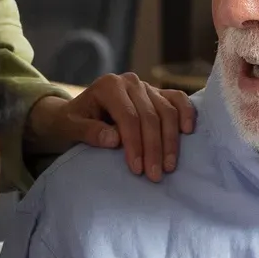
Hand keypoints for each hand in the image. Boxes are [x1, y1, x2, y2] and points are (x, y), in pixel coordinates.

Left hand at [25, 73, 196, 180]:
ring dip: (171, 140)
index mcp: (108, 86)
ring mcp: (147, 86)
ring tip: (169, 166)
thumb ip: (89, 132)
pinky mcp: (158, 93)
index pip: (128, 117)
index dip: (135, 144)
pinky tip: (187, 131)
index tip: (138, 169)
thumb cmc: (73, 121)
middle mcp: (130, 82)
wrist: (77, 113)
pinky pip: (178, 99)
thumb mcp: (71, 127)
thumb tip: (114, 139)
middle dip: (154, 148)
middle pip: (150, 116)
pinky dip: (186, 113)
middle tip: (155, 175)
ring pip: (167, 111)